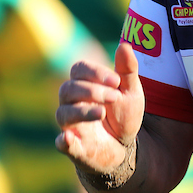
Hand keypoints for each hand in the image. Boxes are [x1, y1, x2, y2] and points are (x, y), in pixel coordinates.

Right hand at [56, 42, 144, 175]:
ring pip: (63, 113)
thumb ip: (128, 70)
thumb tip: (125, 45)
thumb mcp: (131, 92)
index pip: (79, 69)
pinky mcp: (73, 147)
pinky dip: (63, 142)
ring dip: (82, 111)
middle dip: (91, 91)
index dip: (95, 73)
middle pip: (68, 89)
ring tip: (102, 112)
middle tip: (114, 97)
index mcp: (84, 85)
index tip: (117, 81)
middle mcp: (72, 103)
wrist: (126, 146)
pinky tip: (68, 139)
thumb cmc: (123, 114)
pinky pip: (61, 143)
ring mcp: (70, 125)